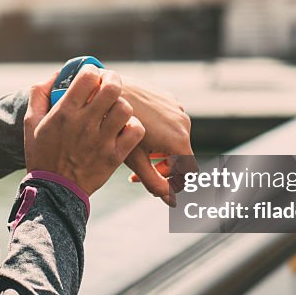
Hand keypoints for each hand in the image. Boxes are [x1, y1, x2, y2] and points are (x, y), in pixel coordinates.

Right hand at [24, 66, 145, 195]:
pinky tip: (122, 128)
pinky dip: (133, 126)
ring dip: (121, 104)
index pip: (88, 77)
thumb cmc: (42, 154)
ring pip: (125, 108)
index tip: (91, 75)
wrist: (53, 191)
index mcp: (64, 113)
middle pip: (112, 88)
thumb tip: (57, 74)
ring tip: (114, 109)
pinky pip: (136, 131)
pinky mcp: (114, 156)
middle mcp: (84, 124)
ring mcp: (101, 141)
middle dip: (113, 79)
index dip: (92, 70)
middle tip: (109, 83)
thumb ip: (39, 93)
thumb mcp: (30, 122)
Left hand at [121, 77, 196, 206]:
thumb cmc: (118, 127)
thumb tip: (171, 203)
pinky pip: (170, 122)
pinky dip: (159, 132)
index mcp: (179, 140)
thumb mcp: (136, 159)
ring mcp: (178, 108)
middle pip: (181, 155)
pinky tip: (137, 132)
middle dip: (162, 167)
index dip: (172, 183)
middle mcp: (184, 123)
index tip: (152, 184)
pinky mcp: (169, 99)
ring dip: (159, 150)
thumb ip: (154, 183)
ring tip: (137, 151)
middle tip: (139, 173)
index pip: (188, 173)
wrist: (108, 91)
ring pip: (175, 138)